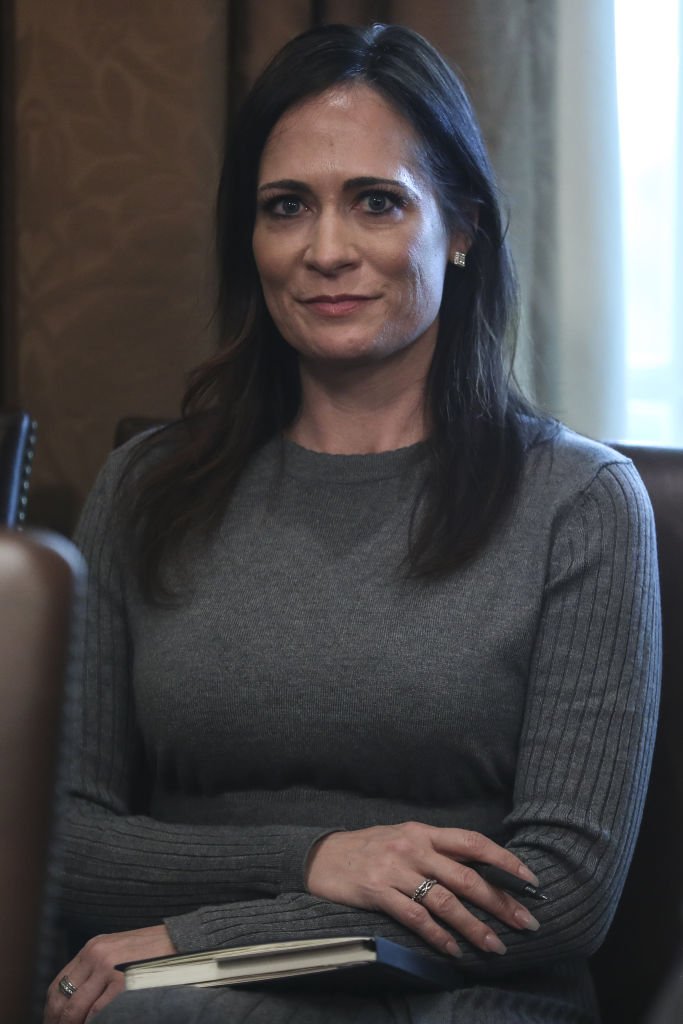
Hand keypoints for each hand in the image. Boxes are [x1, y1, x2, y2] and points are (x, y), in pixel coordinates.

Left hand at [44, 924, 174, 1022]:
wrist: (186, 941)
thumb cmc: (157, 951)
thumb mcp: (120, 952)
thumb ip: (99, 968)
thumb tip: (79, 998)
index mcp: (94, 947)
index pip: (58, 985)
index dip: (52, 1011)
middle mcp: (96, 955)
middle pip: (62, 1000)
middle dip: (59, 1023)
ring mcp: (109, 968)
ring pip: (75, 1010)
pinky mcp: (123, 982)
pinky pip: (97, 1014)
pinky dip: (95, 1023)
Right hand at [305, 822, 540, 957]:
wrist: (321, 856)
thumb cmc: (369, 848)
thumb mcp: (403, 837)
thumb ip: (436, 849)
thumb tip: (479, 867)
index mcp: (424, 831)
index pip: (473, 842)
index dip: (504, 860)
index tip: (530, 880)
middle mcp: (413, 847)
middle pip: (466, 876)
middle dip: (500, 902)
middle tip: (526, 923)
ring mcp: (395, 869)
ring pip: (445, 901)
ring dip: (474, 927)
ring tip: (496, 947)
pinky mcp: (378, 892)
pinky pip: (415, 918)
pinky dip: (438, 936)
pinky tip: (454, 950)